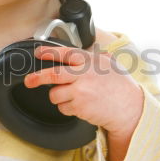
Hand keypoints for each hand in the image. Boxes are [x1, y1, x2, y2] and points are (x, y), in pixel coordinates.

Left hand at [23, 43, 144, 136]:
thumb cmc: (121, 87)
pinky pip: (64, 108)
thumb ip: (94, 58)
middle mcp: (84, 74)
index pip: (65, 53)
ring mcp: (81, 91)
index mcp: (90, 61)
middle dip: (36, 78)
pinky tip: (82, 106)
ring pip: (55, 94)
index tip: (38, 53)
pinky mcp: (80, 106)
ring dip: (60, 97)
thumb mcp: (110, 64)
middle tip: (29, 80)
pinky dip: (69, 108)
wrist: (130, 108)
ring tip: (75, 97)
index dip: (48, 52)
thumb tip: (84, 52)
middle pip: (53, 74)